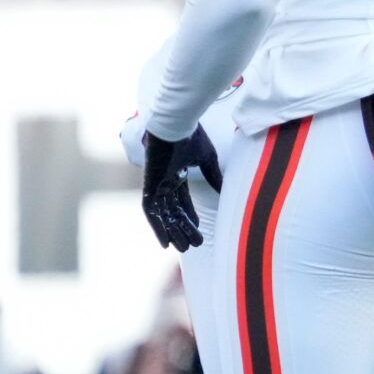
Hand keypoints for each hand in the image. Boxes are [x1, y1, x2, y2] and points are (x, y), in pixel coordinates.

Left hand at [141, 126, 221, 250]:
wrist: (176, 124)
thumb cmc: (192, 137)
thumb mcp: (207, 159)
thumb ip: (213, 175)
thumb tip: (224, 190)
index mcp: (176, 175)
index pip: (182, 201)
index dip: (189, 217)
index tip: (198, 230)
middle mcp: (165, 182)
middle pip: (174, 212)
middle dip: (183, 229)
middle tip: (193, 246)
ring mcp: (156, 185)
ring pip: (164, 215)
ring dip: (172, 232)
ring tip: (182, 249)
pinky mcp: (149, 186)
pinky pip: (151, 212)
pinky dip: (157, 227)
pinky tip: (164, 242)